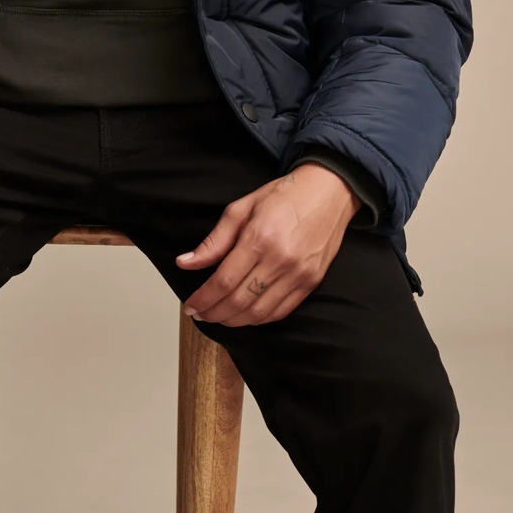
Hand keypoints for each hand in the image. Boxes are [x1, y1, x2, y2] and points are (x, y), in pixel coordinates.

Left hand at [175, 164, 360, 326]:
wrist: (328, 192)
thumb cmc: (282, 196)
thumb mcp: (241, 208)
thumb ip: (214, 241)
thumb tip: (185, 263)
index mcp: (259, 239)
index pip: (224, 281)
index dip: (204, 299)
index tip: (190, 306)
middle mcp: (280, 260)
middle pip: (239, 301)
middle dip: (214, 313)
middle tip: (199, 314)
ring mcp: (298, 275)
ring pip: (260, 313)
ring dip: (234, 321)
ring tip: (218, 317)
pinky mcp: (311, 283)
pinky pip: (281, 312)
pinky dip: (259, 319)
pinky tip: (245, 315)